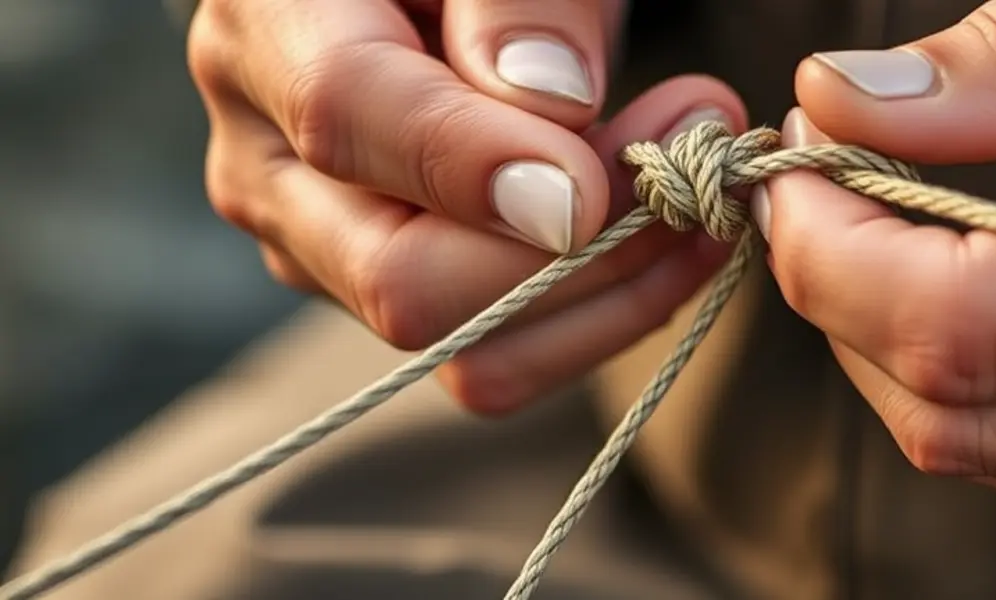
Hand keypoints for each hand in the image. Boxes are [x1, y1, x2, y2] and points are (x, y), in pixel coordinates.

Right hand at [187, 0, 746, 413]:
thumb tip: (553, 104)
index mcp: (272, 29)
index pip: (345, 116)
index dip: (479, 161)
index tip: (601, 171)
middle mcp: (272, 163)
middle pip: (402, 279)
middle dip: (577, 248)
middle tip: (694, 163)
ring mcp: (326, 248)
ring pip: (463, 347)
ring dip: (606, 294)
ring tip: (697, 208)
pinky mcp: (392, 294)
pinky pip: (496, 357)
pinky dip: (595, 316)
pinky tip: (660, 246)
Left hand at [757, 0, 995, 529]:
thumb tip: (840, 100)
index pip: (953, 328)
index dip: (832, 244)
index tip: (800, 156)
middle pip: (929, 400)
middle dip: (835, 283)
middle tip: (827, 172)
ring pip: (954, 436)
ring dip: (877, 328)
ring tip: (887, 214)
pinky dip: (942, 366)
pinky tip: (954, 276)